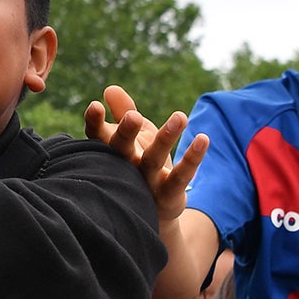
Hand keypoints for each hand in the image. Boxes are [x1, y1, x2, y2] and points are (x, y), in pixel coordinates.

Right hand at [84, 85, 206, 224]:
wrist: (154, 209)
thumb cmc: (138, 163)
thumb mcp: (133, 135)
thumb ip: (123, 111)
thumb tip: (110, 89)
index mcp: (112, 151)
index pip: (98, 136)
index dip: (94, 122)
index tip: (96, 106)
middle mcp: (124, 167)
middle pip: (120, 150)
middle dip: (125, 133)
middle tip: (133, 116)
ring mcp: (146, 182)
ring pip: (152, 160)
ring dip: (166, 138)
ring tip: (180, 116)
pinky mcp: (169, 194)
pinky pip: (181, 176)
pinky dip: (192, 159)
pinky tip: (203, 138)